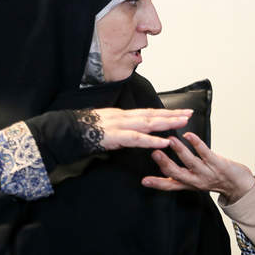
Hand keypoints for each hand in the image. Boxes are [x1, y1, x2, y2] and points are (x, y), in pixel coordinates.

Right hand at [74, 107, 192, 151]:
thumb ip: (119, 130)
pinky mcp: (115, 136)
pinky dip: (151, 140)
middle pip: (152, 114)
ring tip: (182, 123)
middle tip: (189, 114)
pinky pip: (136, 138)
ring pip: (148, 123)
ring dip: (167, 123)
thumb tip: (131, 134)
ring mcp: (119, 125)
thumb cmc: (83, 131)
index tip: (180, 112)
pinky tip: (164, 142)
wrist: (66, 130)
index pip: (147, 112)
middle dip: (172, 114)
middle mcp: (123, 117)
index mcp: (122, 115)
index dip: (165, 112)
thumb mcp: (105, 128)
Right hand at [141, 132, 254, 203]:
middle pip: (177, 173)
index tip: (144, 180)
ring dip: (179, 150)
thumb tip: (162, 167)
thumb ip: (179, 176)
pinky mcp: (218, 163)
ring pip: (190, 161)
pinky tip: (189, 135)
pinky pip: (205, 152)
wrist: (239, 186)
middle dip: (165, 164)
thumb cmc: (216, 180)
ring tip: (170, 140)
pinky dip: (196, 143)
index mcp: (189, 184)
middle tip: (154, 153)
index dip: (157, 183)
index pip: (170, 185)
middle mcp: (196, 180)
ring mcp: (207, 172)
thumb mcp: (195, 182)